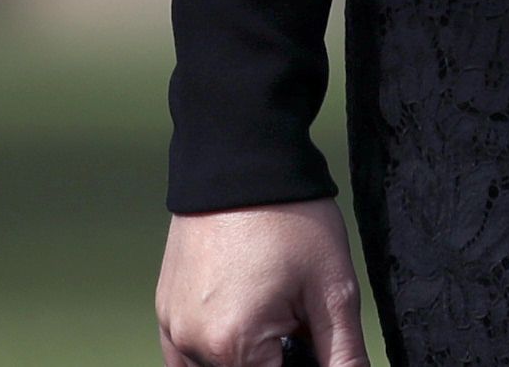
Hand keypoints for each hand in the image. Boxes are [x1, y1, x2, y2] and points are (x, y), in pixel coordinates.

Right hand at [158, 200, 364, 365]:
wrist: (241, 162)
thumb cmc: (290, 218)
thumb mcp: (332, 288)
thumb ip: (342, 353)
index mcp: (233, 346)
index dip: (304, 362)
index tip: (313, 336)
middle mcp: (191, 346)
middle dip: (278, 355)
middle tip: (298, 313)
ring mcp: (172, 330)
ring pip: (218, 366)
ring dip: (249, 353)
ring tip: (275, 303)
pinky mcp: (166, 312)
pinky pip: (191, 353)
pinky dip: (221, 345)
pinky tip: (247, 310)